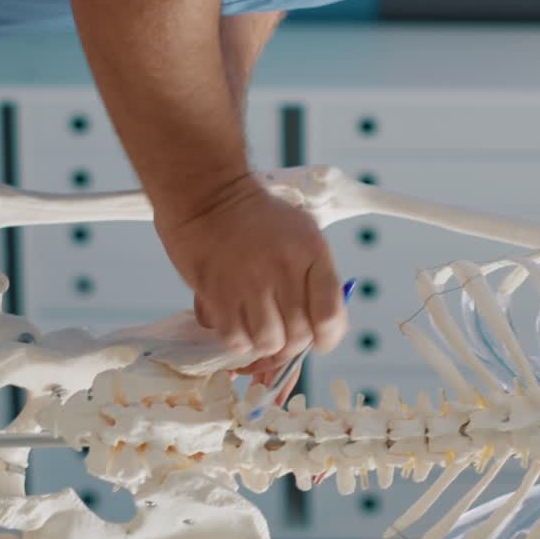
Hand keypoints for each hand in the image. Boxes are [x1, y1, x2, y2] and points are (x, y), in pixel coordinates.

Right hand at [156, 175, 348, 375]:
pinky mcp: (218, 293)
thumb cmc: (255, 218)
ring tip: (255, 327)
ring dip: (262, 344)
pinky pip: (235, 340)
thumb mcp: (301, 233)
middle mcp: (285, 269)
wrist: (208, 193)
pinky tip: (234, 322)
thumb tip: (322, 327)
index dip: (326, 338)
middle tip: (280, 335)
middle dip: (290, 345)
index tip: (318, 340)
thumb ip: (315, 277)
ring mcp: (251, 282)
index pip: (331, 316)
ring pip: (268, 343)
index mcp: (312, 253)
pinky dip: (236, 340)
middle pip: (298, 336)